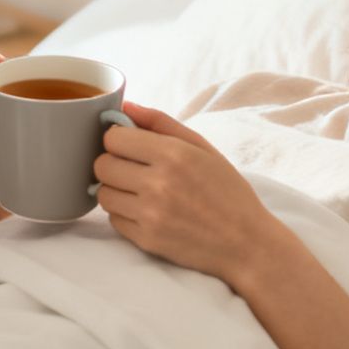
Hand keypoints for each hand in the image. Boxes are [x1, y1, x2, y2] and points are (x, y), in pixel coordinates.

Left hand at [92, 101, 282, 282]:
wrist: (246, 243)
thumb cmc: (227, 191)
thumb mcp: (202, 147)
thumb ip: (160, 123)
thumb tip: (125, 106)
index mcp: (173, 154)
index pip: (113, 138)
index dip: (119, 139)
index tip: (131, 145)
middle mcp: (157, 184)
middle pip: (102, 165)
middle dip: (114, 163)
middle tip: (134, 169)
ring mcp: (150, 214)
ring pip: (103, 194)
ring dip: (116, 190)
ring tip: (140, 191)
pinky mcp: (146, 240)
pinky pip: (113, 220)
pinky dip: (125, 215)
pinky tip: (147, 211)